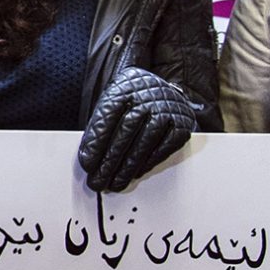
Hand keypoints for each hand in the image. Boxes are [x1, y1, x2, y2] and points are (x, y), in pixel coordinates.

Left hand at [76, 65, 196, 191]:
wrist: (163, 92)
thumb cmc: (132, 101)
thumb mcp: (112, 101)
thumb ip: (100, 123)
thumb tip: (88, 157)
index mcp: (125, 87)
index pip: (107, 116)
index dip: (96, 143)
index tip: (87, 163)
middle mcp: (147, 96)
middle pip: (125, 132)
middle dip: (109, 161)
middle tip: (98, 180)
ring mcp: (167, 110)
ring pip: (144, 143)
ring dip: (127, 167)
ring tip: (115, 183)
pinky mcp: (181, 125)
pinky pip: (163, 148)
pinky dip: (147, 163)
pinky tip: (135, 173)